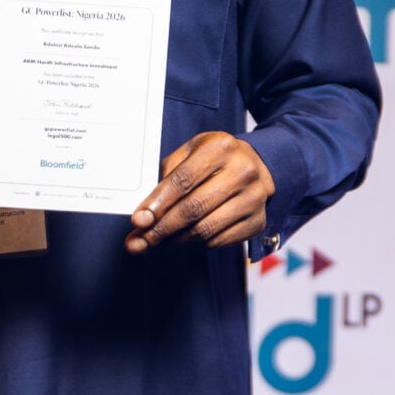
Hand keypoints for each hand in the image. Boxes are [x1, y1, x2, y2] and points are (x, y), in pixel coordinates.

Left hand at [125, 132, 274, 255]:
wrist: (255, 166)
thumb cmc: (214, 160)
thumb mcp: (190, 153)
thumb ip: (167, 178)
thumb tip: (144, 216)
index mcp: (220, 148)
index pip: (183, 181)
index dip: (158, 204)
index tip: (138, 221)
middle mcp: (242, 172)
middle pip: (193, 209)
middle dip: (161, 229)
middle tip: (139, 242)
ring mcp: (253, 199)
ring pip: (205, 230)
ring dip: (174, 242)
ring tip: (152, 246)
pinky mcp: (256, 222)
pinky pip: (218, 241)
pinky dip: (193, 247)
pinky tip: (177, 244)